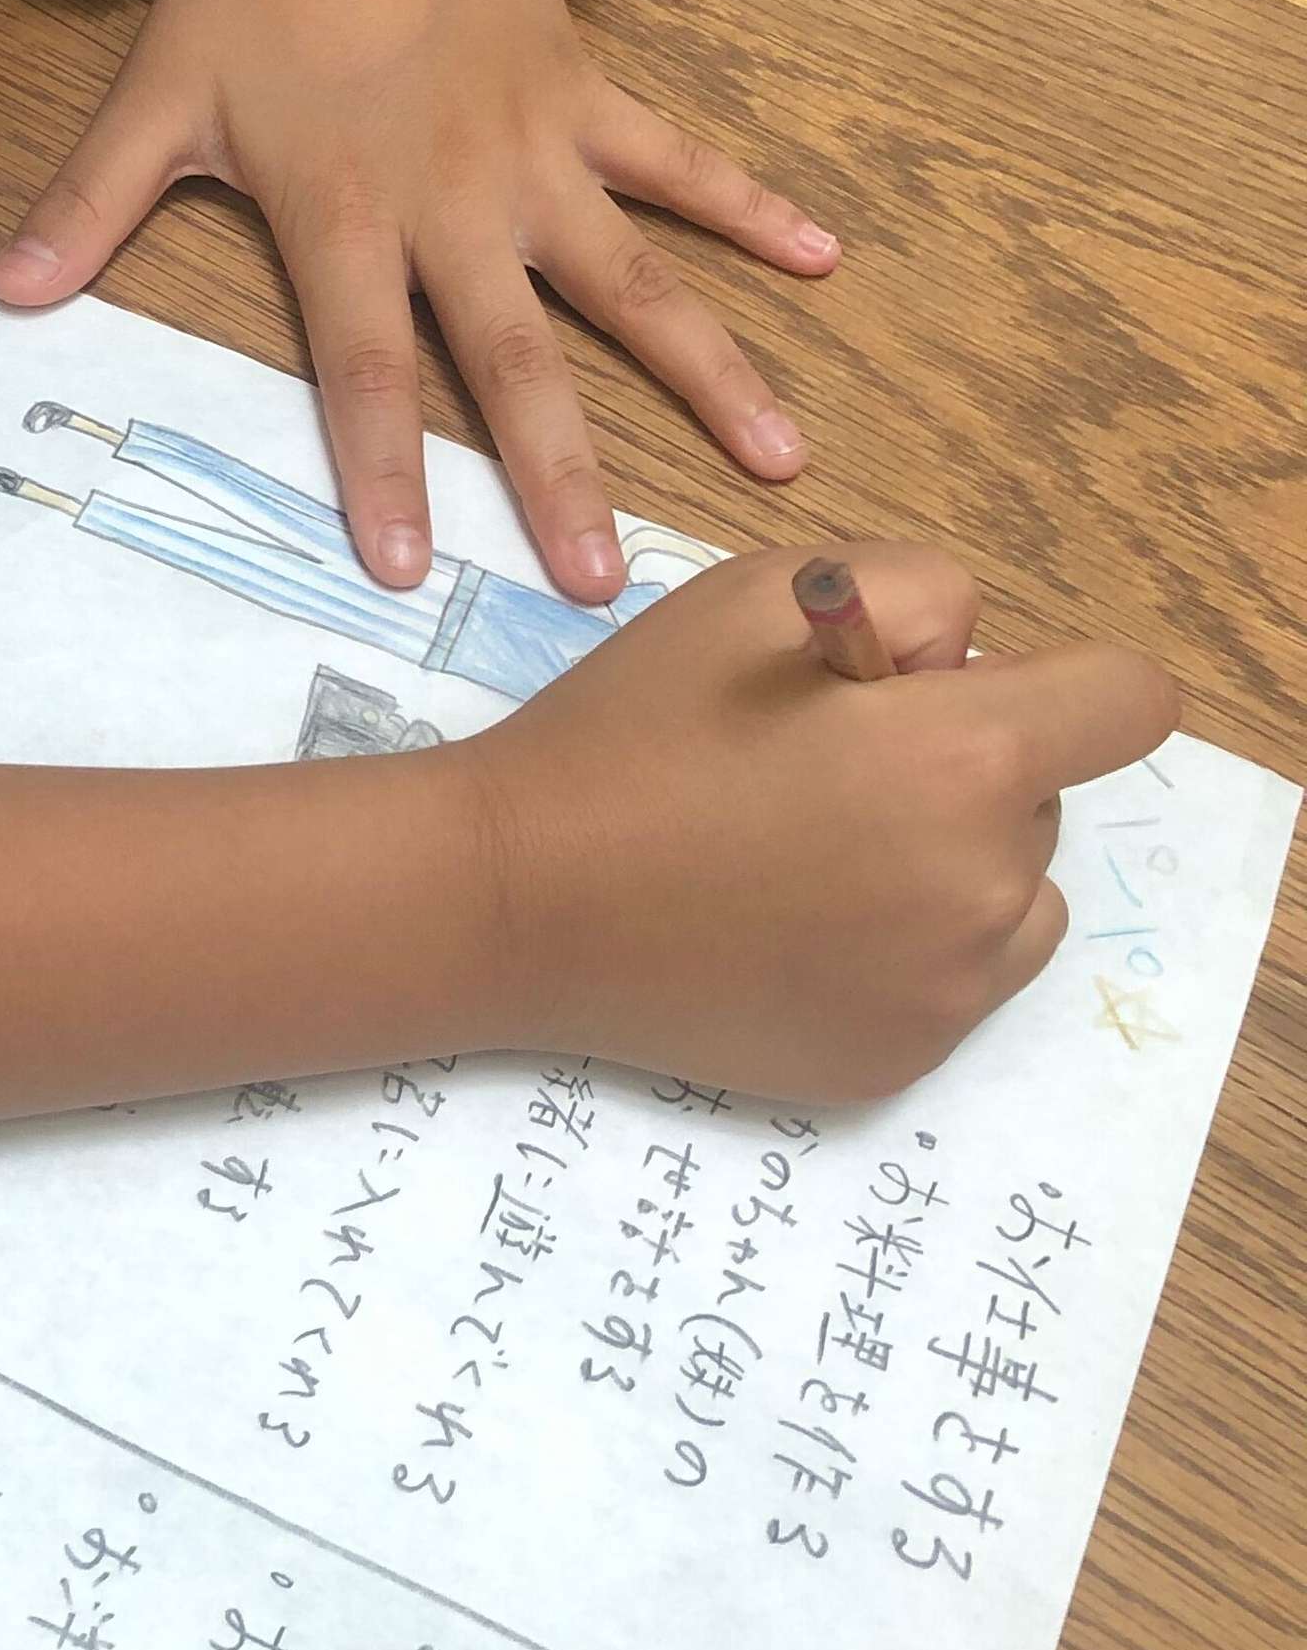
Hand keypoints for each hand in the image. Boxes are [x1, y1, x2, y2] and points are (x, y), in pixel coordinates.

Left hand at [0, 0, 836, 602]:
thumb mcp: (157, 94)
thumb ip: (90, 202)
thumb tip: (3, 294)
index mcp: (346, 214)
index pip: (362, 371)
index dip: (381, 474)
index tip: (411, 574)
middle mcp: (456, 202)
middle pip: (512, 360)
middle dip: (559, 475)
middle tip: (607, 585)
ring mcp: (537, 151)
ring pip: (634, 281)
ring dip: (711, 370)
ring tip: (782, 464)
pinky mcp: (588, 94)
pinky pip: (681, 160)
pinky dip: (754, 206)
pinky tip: (827, 261)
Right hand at [458, 544, 1174, 1099]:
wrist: (518, 898)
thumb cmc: (631, 731)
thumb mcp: (756, 593)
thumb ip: (911, 591)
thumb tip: (970, 664)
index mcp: (966, 757)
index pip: (1131, 702)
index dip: (1062, 682)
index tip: (958, 694)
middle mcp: (988, 885)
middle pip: (1044, 801)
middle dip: (960, 772)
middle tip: (811, 773)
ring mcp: (950, 989)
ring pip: (1010, 897)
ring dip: (940, 865)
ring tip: (797, 857)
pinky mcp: (902, 1058)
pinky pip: (952, 981)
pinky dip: (893, 950)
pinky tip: (781, 929)